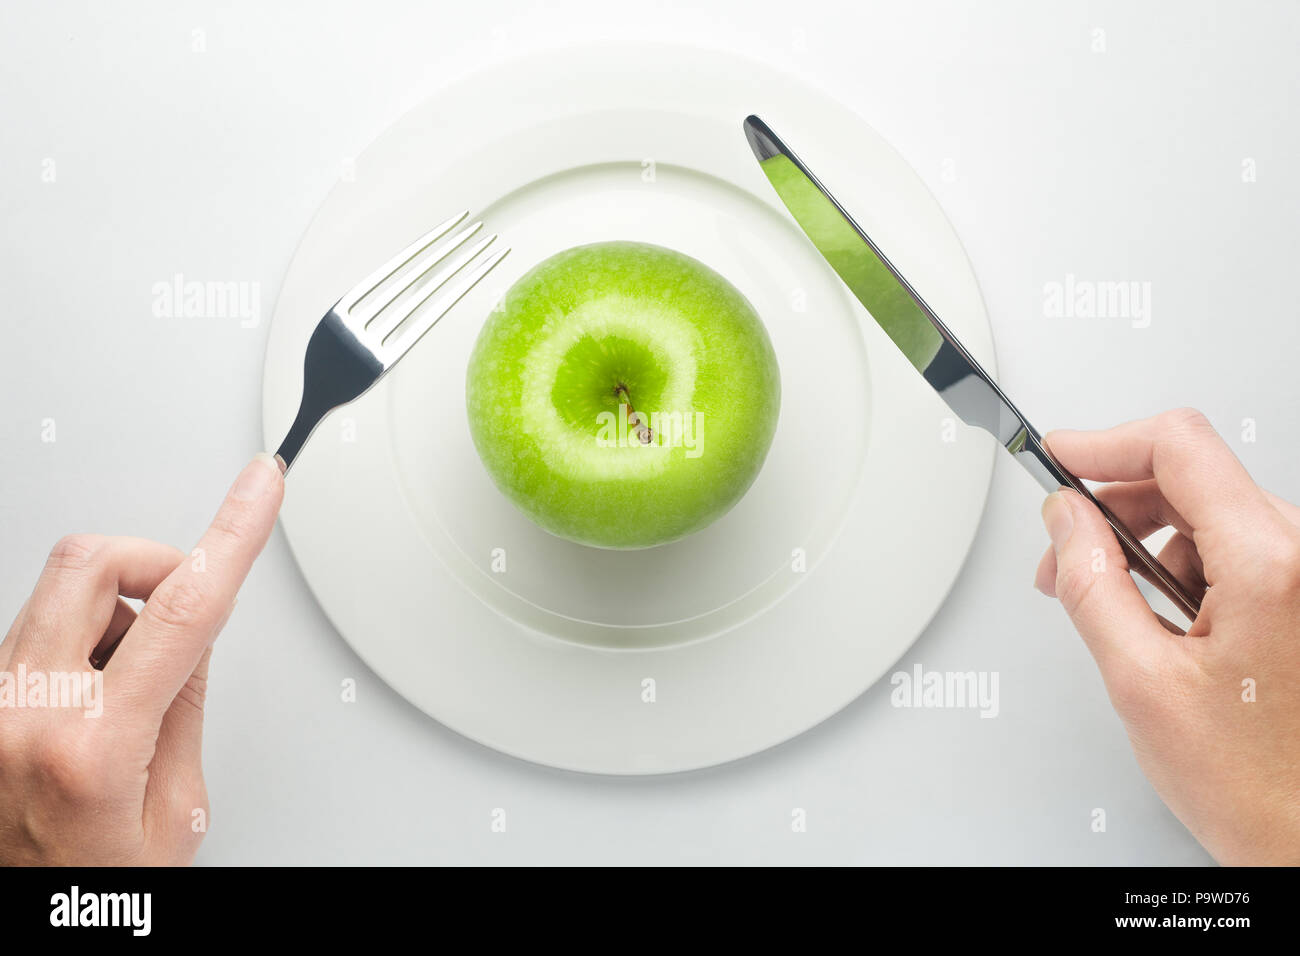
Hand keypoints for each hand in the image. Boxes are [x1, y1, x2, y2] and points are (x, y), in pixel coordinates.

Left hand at [0, 454, 283, 864]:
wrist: (22, 921)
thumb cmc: (92, 888)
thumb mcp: (175, 815)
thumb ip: (183, 711)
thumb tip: (187, 639)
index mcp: (90, 748)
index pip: (183, 611)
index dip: (232, 535)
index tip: (259, 488)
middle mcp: (20, 714)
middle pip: (90, 563)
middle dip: (152, 562)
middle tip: (181, 599)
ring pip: (58, 590)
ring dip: (114, 612)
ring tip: (127, 686)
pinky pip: (33, 629)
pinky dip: (79, 642)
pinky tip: (90, 699)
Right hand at [1034, 409, 1299, 864]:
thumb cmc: (1258, 785)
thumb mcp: (1141, 682)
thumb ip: (1092, 585)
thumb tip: (1066, 522)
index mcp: (1270, 566)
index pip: (1179, 447)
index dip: (1105, 445)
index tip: (1061, 458)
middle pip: (1190, 478)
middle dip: (1114, 509)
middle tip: (1064, 554)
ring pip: (1208, 514)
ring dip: (1146, 545)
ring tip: (1116, 609)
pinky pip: (1232, 549)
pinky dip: (1182, 569)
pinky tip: (1163, 623)